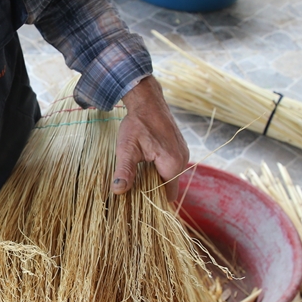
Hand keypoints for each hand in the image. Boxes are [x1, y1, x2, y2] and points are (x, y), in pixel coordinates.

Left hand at [113, 75, 189, 202]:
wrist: (148, 101)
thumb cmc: (137, 124)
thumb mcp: (127, 148)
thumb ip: (125, 171)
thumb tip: (118, 191)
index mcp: (172, 164)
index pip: (168, 195)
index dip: (153, 200)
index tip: (138, 199)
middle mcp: (182, 160)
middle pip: (169, 186)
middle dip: (153, 189)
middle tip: (134, 186)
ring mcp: (183, 154)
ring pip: (170, 176)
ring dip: (156, 178)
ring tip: (139, 173)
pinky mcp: (180, 148)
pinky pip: (171, 166)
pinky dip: (160, 169)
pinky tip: (146, 163)